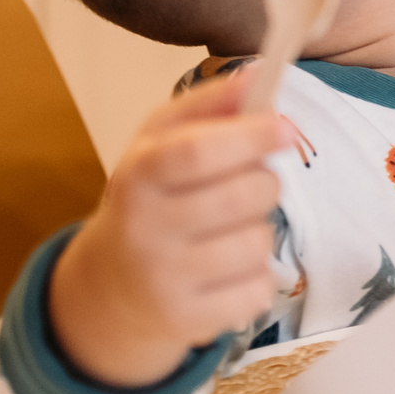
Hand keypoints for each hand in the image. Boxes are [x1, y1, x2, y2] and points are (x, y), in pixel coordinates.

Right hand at [46, 66, 292, 388]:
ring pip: (257, 243)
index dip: (247, 137)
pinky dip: (257, 276)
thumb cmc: (151, 198)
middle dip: (264, 182)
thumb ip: (211, 104)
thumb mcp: (162, 142)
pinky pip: (258, 289)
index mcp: (137, 174)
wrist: (109, 286)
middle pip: (241, 196)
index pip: (195, 153)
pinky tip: (227, 270)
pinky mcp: (187, 320)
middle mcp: (144, 228)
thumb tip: (263, 73)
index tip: (285, 126)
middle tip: (250, 184)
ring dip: (259, 230)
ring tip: (230, 230)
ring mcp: (163, 279)